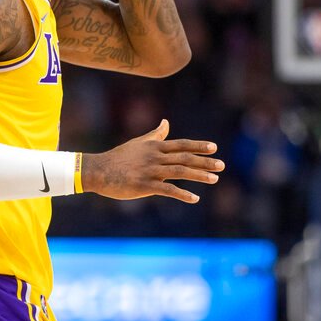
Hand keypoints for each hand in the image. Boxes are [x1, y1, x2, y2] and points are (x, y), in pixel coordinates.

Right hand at [82, 119, 223, 203]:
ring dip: (199, 175)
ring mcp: (150, 171)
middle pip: (185, 157)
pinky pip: (167, 189)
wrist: (98, 170)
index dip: (198, 146)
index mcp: (154, 146)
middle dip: (205, 161)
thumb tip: (166, 122)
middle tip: (222, 165)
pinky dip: (182, 194)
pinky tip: (194, 198)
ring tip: (215, 179)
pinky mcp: (144, 185)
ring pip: (179, 171)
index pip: (181, 145)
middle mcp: (155, 157)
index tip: (214, 148)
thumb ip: (155, 134)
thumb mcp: (138, 143)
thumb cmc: (118, 158)